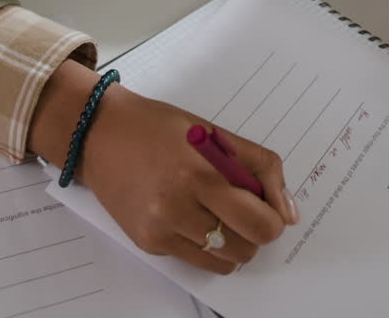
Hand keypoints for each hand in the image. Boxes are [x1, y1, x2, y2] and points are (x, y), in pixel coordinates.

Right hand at [81, 88, 295, 273]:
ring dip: (232, 244)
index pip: (259, 222)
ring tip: (217, 213)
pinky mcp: (149, 243)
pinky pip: (196, 261)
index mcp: (200, 172)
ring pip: (224, 263)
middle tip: (243, 208)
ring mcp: (161, 229)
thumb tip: (289, 213)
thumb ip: (259, 166)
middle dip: (254, 232)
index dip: (273, 220)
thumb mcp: (214, 132)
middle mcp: (178, 206)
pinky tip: (191, 216)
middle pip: (245, 248)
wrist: (99, 133)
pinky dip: (205, 246)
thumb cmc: (158, 126)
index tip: (270, 208)